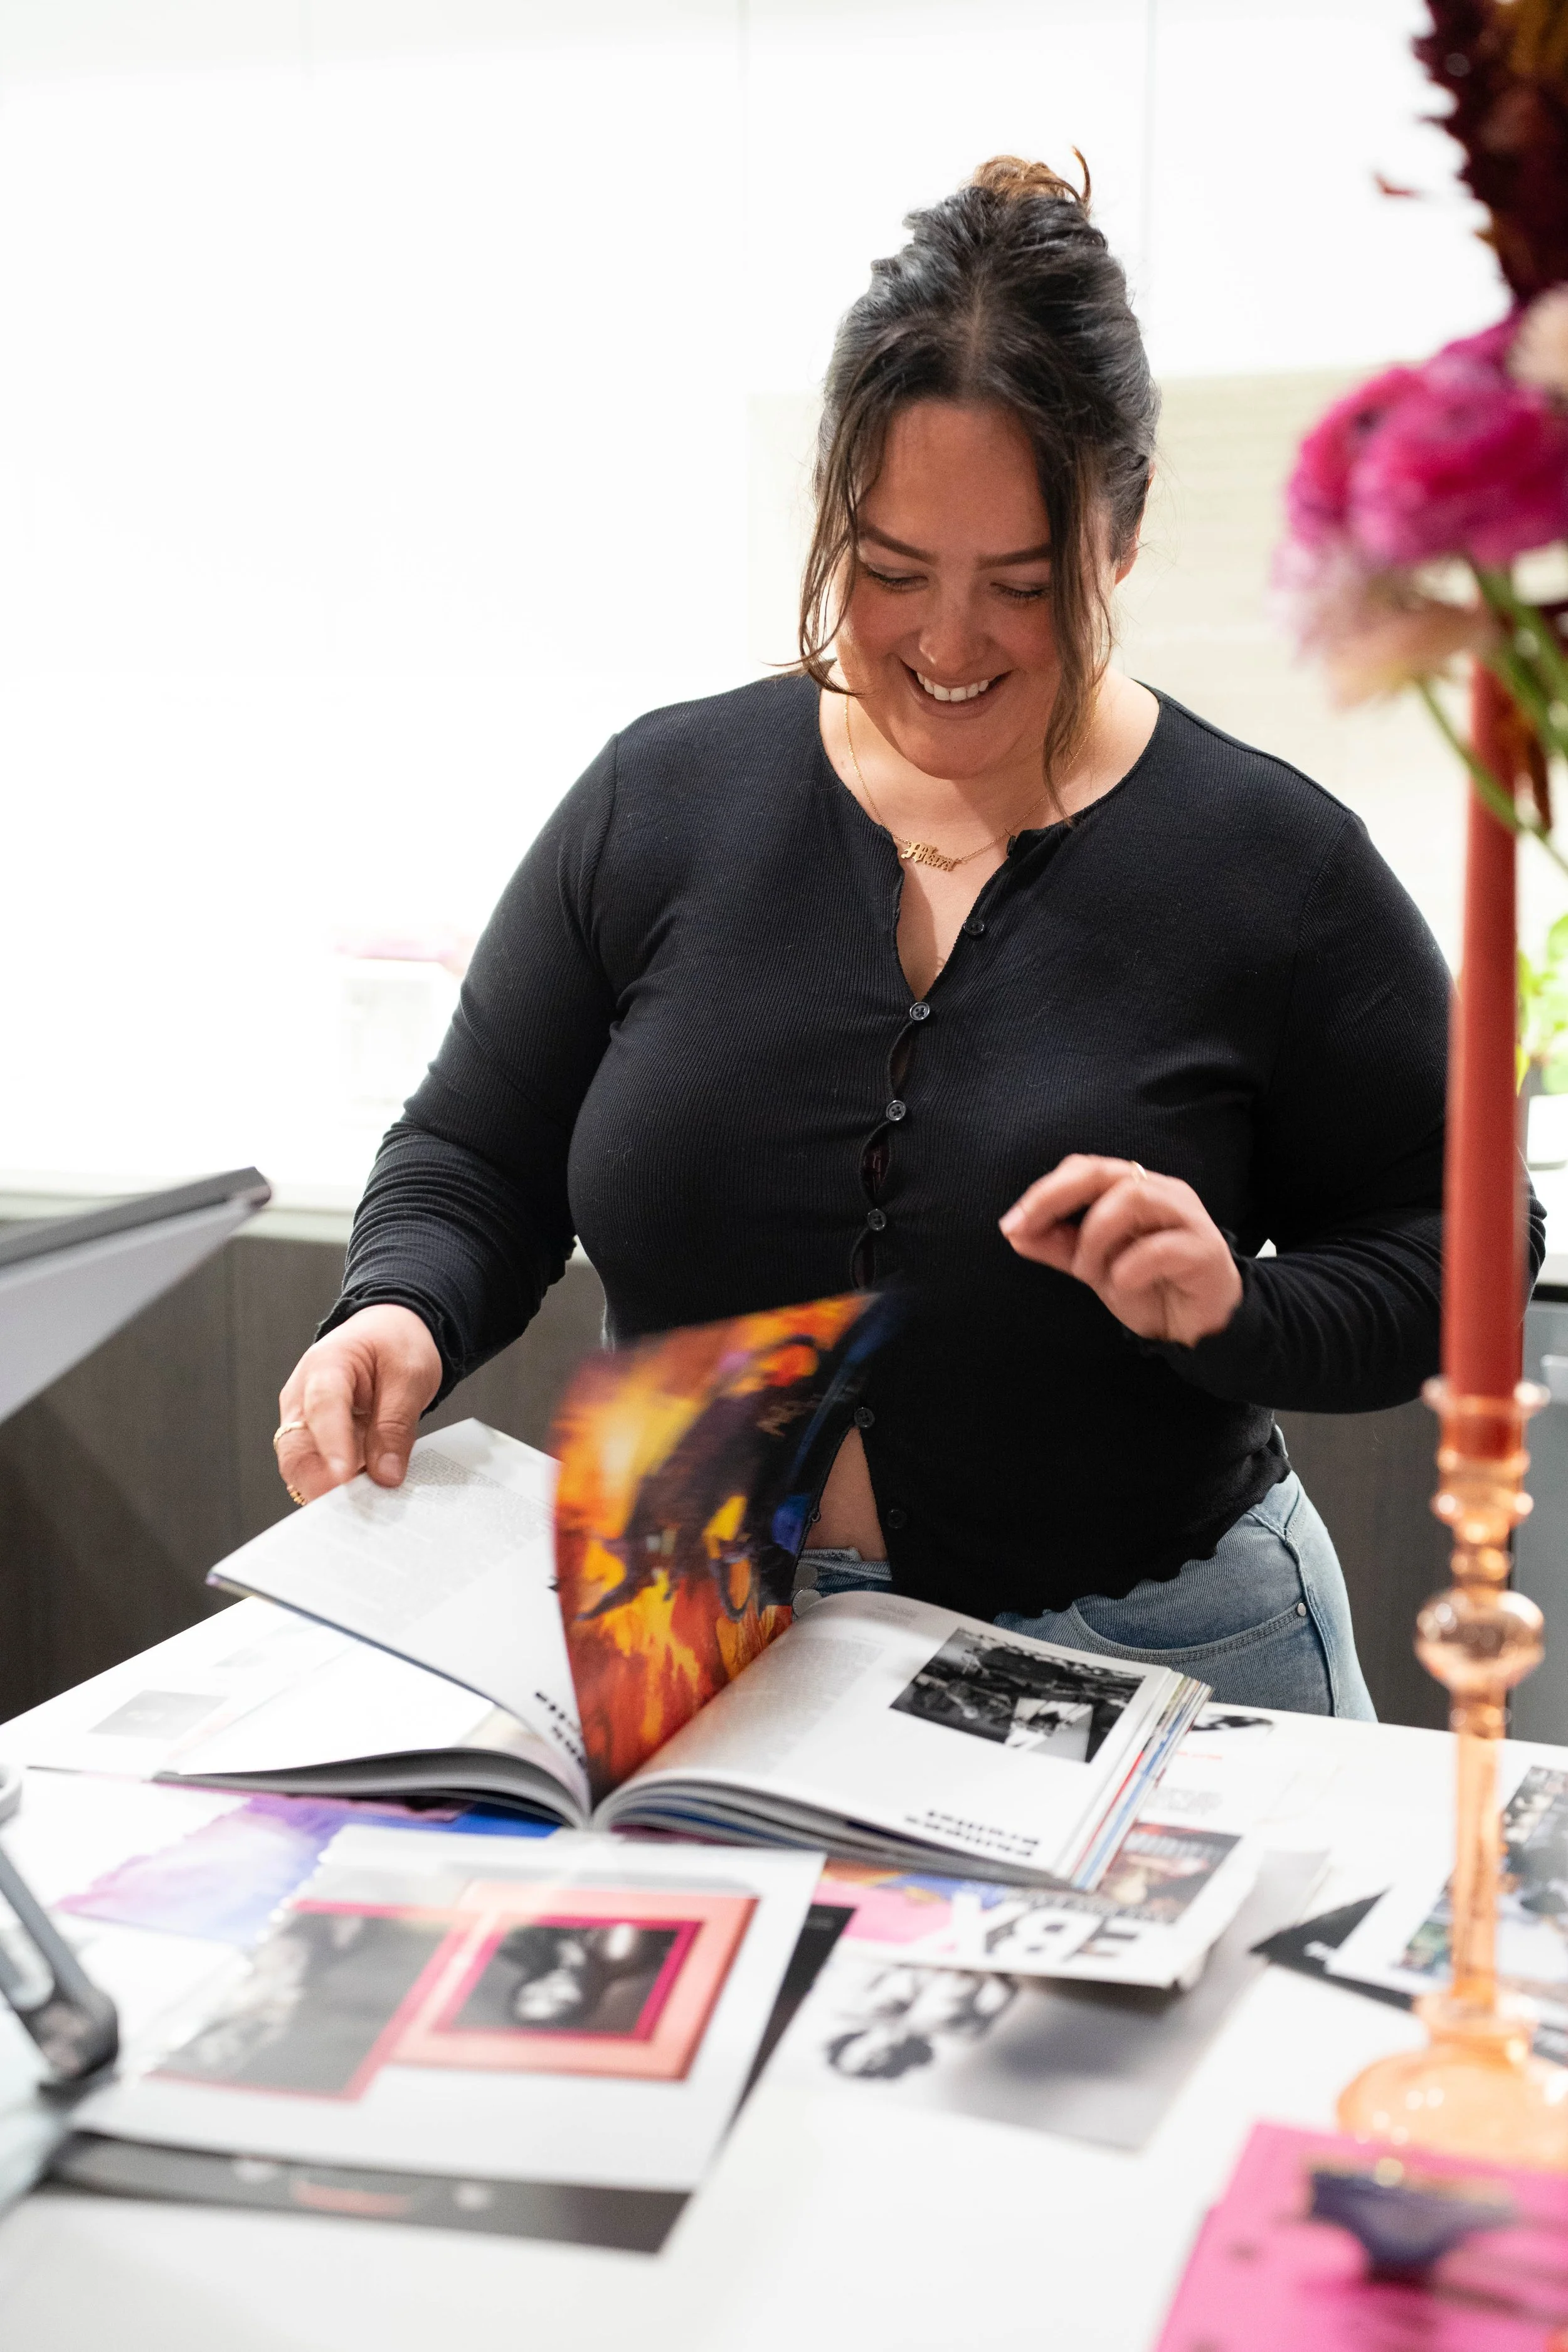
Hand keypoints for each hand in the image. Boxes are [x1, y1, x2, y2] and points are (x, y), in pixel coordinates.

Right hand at [273, 1304, 442, 1503]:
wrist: (387, 1330)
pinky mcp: (311, 1440)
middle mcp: (302, 1396)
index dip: (332, 1446)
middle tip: (356, 1511)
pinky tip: (358, 1503)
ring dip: (326, 1491)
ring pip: (299, 1466)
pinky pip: (314, 1470)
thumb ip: (396, 1425)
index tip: (345, 1479)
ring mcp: (301, 1420)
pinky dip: (332, 1488)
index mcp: (326, 1365)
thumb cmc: (395, 1344)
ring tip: (362, 1512)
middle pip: (295, 1448)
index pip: (323, 1407)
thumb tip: (385, 1476)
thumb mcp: (410, 1376)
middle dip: (320, 1483)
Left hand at [999, 1155, 1242, 1346]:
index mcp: (1134, 1188)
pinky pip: (1163, 1247)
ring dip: (1095, 1235)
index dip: (1044, 1192)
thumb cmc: (1148, 1287)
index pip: (1083, 1170)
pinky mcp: (1206, 1251)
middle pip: (1104, 1173)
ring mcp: (1187, 1218)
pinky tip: (1121, 1284)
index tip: (1010, 1225)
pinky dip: (1132, 1265)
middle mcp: (1161, 1192)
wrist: (1197, 1328)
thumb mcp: (1093, 1266)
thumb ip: (1058, 1246)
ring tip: (1087, 1271)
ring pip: (1132, 1198)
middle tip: (1026, 1230)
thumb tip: (1013, 1232)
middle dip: (1055, 1198)